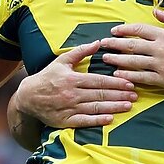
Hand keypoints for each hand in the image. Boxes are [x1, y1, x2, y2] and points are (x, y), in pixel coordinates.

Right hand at [14, 41, 137, 127]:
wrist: (27, 97)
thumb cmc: (48, 77)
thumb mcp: (62, 61)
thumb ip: (81, 52)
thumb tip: (98, 42)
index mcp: (73, 79)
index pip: (99, 81)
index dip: (116, 83)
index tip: (130, 83)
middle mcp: (72, 94)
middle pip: (100, 95)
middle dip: (119, 95)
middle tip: (135, 95)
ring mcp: (69, 108)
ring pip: (95, 108)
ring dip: (113, 107)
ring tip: (128, 106)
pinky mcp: (65, 121)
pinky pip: (84, 121)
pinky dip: (97, 121)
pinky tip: (110, 119)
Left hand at [101, 9, 163, 91]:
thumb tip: (155, 10)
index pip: (139, 30)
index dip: (124, 30)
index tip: (114, 31)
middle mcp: (160, 49)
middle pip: (131, 46)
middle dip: (114, 45)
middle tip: (103, 45)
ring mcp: (160, 65)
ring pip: (133, 62)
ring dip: (117, 60)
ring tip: (106, 59)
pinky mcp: (162, 79)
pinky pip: (141, 77)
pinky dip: (128, 75)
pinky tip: (118, 74)